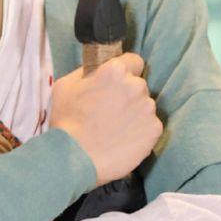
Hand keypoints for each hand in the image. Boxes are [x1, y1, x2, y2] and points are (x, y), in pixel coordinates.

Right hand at [50, 53, 162, 185]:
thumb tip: (99, 69)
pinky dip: (140, 132)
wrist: (75, 159)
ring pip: (145, 107)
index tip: (115, 85)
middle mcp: (136, 85)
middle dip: (127, 95)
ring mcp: (148, 108)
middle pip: (138, 85)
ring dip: (134, 114)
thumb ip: (87, 72)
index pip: (133, 61)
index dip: (124, 73)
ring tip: (115, 130)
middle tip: (110, 111)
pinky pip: (150, 126)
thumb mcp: (65, 86)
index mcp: (115, 70)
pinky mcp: (154, 130)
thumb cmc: (66, 121)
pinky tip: (123, 140)